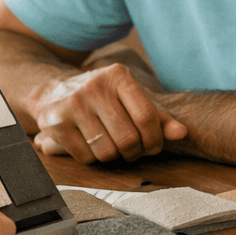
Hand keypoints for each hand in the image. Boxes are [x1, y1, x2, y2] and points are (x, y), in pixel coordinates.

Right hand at [32, 63, 186, 162]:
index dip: (155, 140)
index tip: (152, 146)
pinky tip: (90, 144)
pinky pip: (86, 157)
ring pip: (107, 152)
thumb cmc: (102, 99)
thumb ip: (158, 117)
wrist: (53, 94)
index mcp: (118, 76)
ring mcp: (73, 103)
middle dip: (134, 152)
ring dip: (112, 156)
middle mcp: (95, 86)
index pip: (147, 117)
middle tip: (131, 150)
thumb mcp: (131, 100)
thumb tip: (182, 133)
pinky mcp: (56, 122)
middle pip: (128, 139)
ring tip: (110, 145)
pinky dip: (92, 158)